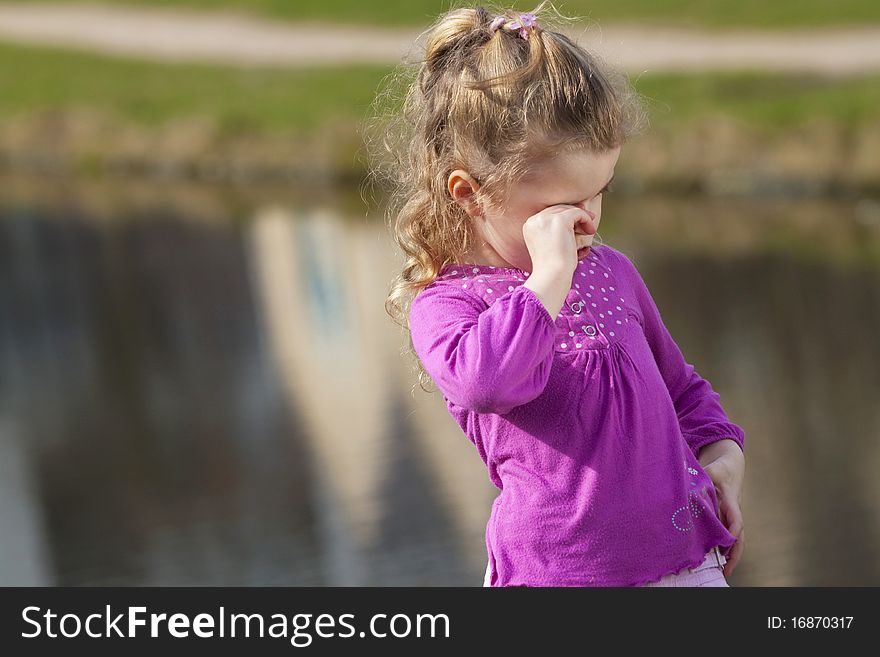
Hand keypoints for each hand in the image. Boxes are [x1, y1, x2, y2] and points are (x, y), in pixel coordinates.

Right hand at [521, 204, 596, 275]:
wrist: (551, 275)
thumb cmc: (552, 267)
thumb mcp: (549, 245)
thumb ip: (554, 231)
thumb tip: (573, 217)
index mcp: (530, 226)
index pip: (549, 214)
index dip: (564, 216)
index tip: (577, 222)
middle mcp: (535, 220)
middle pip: (558, 209)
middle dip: (574, 214)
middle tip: (588, 220)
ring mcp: (546, 219)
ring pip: (568, 209)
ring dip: (582, 217)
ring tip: (589, 229)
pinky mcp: (559, 221)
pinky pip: (577, 212)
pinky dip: (586, 219)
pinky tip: (590, 230)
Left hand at [698, 440, 744, 577]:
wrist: (730, 467)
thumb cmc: (719, 469)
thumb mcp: (710, 471)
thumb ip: (701, 481)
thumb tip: (690, 493)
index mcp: (731, 500)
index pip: (736, 518)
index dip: (733, 529)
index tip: (728, 541)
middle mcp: (734, 512)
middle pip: (739, 535)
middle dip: (734, 552)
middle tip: (726, 569)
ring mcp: (730, 516)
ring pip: (734, 538)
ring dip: (729, 553)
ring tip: (722, 570)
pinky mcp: (725, 518)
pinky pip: (726, 534)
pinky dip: (723, 546)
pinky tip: (714, 557)